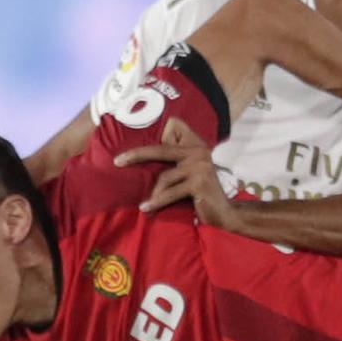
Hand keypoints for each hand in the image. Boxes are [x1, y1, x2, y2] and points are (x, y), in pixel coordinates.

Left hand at [113, 117, 237, 229]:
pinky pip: (170, 192)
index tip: (146, 147)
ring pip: (164, 176)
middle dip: (137, 155)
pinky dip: (157, 202)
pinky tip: (146, 208)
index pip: (175, 125)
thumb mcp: (188, 173)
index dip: (161, 133)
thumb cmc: (200, 195)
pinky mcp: (199, 182)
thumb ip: (174, 161)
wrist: (224, 215)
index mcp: (195, 145)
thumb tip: (139, 156)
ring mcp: (200, 166)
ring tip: (145, 205)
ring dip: (154, 193)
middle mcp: (199, 151)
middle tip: (117, 162)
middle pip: (160, 149)